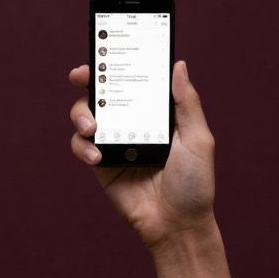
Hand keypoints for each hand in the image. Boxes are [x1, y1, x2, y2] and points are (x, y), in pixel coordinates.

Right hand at [68, 61, 215, 249]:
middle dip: (86, 81)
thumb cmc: (195, 184)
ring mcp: (112, 142)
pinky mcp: (98, 163)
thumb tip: (179, 65)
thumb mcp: (198, 140)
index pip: (131, 82)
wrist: (176, 225)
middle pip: (100, 94)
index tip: (102, 52)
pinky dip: (83, 148)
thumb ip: (186, 103)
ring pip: (84, 116)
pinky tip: (98, 157)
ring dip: (81, 116)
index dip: (115, 65)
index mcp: (154, 114)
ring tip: (93, 129)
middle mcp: (130, 124)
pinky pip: (80, 146)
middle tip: (80, 77)